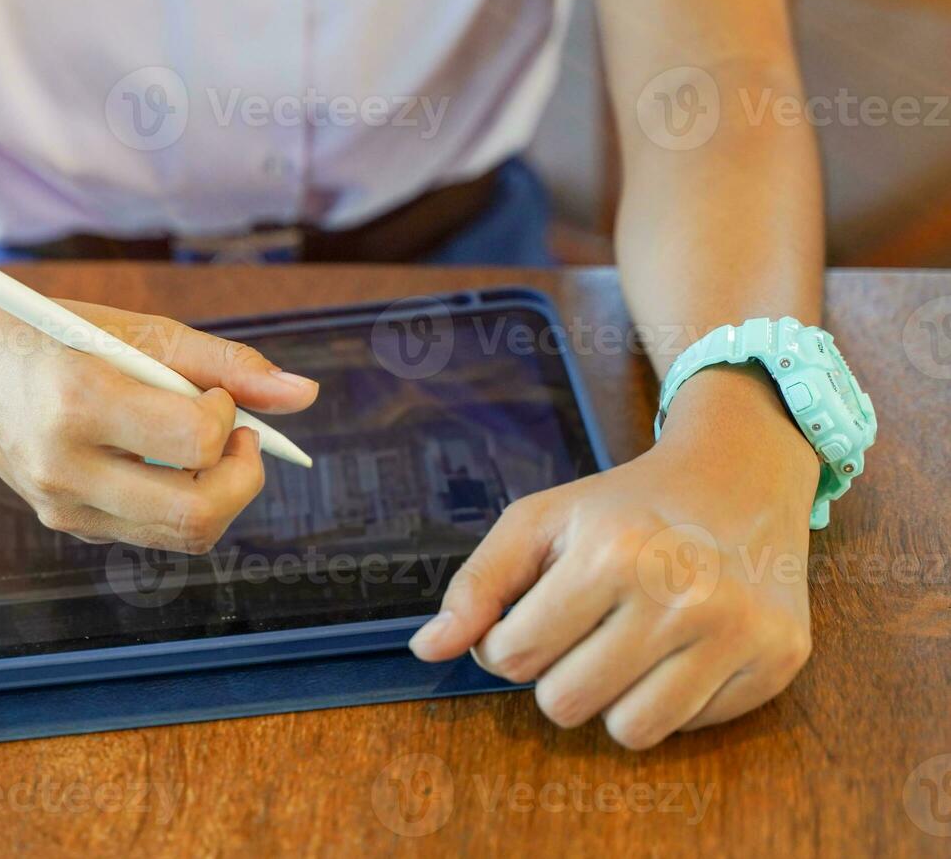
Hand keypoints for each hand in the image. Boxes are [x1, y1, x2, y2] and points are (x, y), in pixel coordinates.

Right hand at [0, 267, 318, 551]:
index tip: (214, 394)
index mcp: (78, 399)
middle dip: (244, 480)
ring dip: (214, 492)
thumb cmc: (44, 332)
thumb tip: (305, 394)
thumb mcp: (131, 329)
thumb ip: (222, 361)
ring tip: (199, 443)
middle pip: (197, 515)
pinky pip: (149, 531)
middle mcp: (64, 464)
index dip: (226, 419)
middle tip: (239, 439)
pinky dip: (173, 497)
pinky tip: (154, 457)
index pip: (195, 443)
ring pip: (180, 534)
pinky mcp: (64, 523)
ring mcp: (61, 505)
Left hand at [408, 365, 821, 748]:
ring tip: (628, 642)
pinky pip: (689, 728)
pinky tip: (680, 644)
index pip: (512, 656)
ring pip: (628, 732)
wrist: (741, 474)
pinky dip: (670, 698)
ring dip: (612, 696)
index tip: (532, 615)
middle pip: (564, 704)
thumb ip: (477, 585)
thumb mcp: (540, 521)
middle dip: (557, 674)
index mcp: (612, 553)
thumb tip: (427, 649)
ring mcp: (737, 632)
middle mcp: (681, 595)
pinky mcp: (778, 661)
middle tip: (585, 627)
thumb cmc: (625, 503)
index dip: (507, 643)